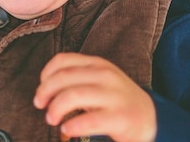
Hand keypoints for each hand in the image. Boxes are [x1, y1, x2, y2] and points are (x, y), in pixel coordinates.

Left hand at [33, 52, 156, 141]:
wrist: (150, 118)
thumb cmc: (115, 100)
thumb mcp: (97, 81)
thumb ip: (75, 79)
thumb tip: (43, 90)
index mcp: (97, 63)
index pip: (62, 60)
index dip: (45, 74)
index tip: (40, 89)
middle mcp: (105, 75)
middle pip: (64, 77)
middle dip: (45, 92)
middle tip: (40, 105)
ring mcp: (114, 96)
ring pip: (74, 95)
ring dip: (56, 108)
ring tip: (52, 119)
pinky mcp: (121, 117)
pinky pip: (90, 120)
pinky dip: (73, 125)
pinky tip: (67, 129)